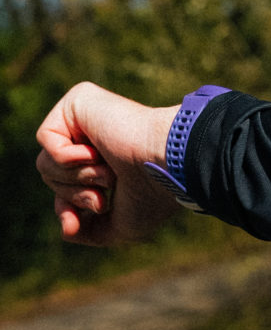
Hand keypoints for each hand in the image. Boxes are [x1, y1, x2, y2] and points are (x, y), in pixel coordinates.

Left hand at [36, 82, 180, 245]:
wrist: (166, 163)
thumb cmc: (153, 192)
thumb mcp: (120, 224)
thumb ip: (91, 231)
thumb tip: (66, 229)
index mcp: (107, 157)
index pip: (65, 184)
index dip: (68, 205)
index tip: (84, 218)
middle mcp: (96, 132)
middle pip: (50, 174)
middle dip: (74, 193)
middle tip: (104, 194)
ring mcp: (88, 113)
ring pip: (45, 161)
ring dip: (75, 177)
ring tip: (109, 172)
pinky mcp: (80, 98)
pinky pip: (46, 137)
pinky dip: (65, 157)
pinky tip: (96, 153)